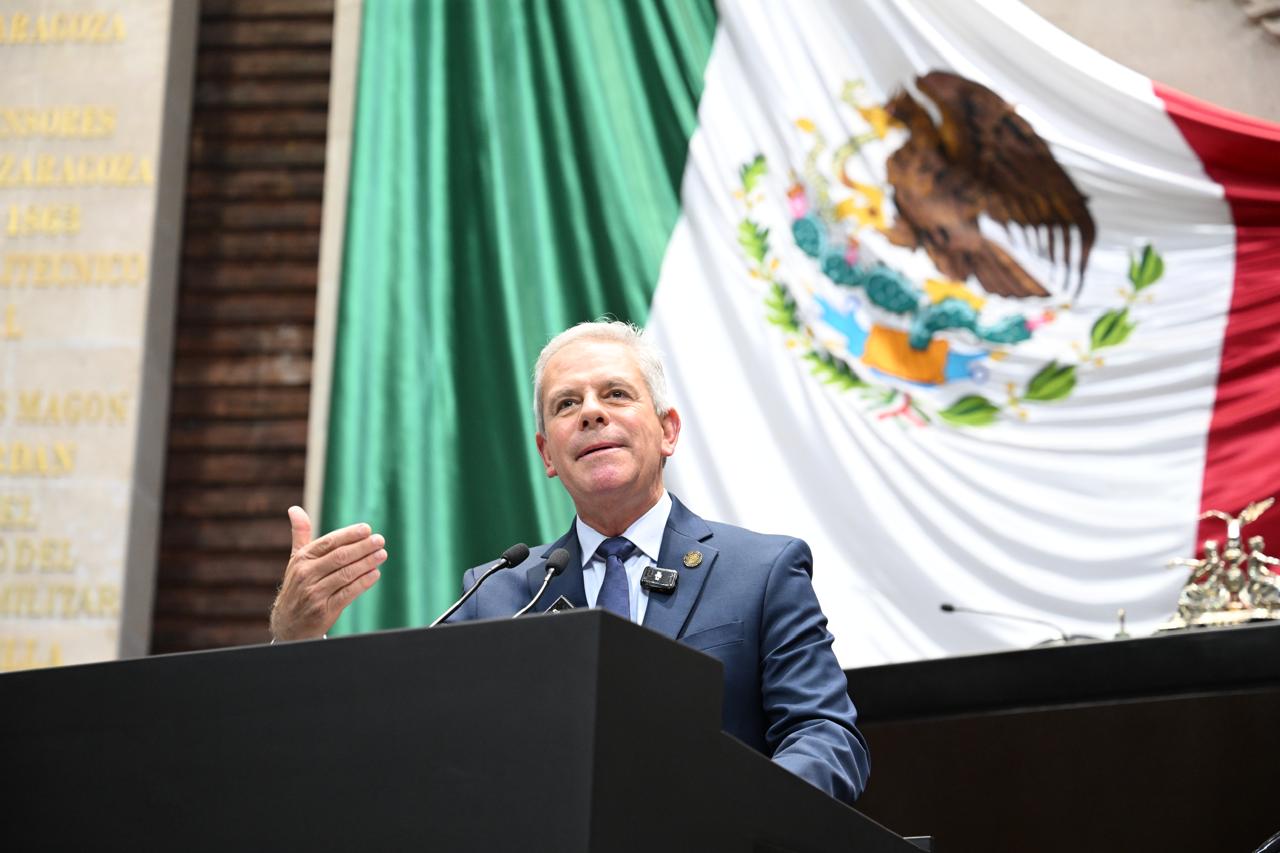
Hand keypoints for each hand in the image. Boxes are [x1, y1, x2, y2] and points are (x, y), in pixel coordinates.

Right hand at [269, 506, 386, 640]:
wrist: (288, 624)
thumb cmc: (298, 586)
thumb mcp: (296, 560)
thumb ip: (300, 534)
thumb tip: (294, 509)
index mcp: (301, 559)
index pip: (328, 542)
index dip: (349, 535)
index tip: (367, 529)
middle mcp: (306, 575)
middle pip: (339, 557)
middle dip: (362, 547)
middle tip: (380, 540)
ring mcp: (314, 593)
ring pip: (345, 574)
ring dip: (366, 563)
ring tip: (382, 554)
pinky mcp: (324, 610)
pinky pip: (348, 593)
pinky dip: (363, 583)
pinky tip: (375, 574)